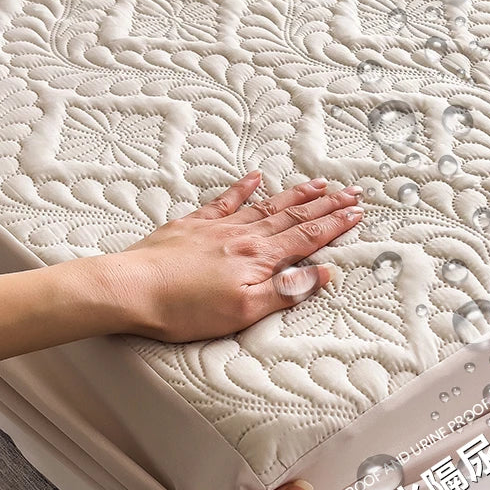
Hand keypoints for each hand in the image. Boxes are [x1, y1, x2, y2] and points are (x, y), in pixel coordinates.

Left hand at [97, 172, 361, 341]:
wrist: (133, 289)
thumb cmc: (184, 308)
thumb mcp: (243, 311)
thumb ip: (285, 291)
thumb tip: (323, 274)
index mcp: (258, 258)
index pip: (306, 237)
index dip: (335, 225)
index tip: (356, 213)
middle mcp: (243, 236)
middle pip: (292, 215)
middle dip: (325, 205)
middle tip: (350, 191)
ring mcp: (217, 227)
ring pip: (265, 205)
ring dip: (294, 194)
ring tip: (317, 183)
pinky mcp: (193, 225)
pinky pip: (225, 201)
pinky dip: (242, 189)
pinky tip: (255, 178)